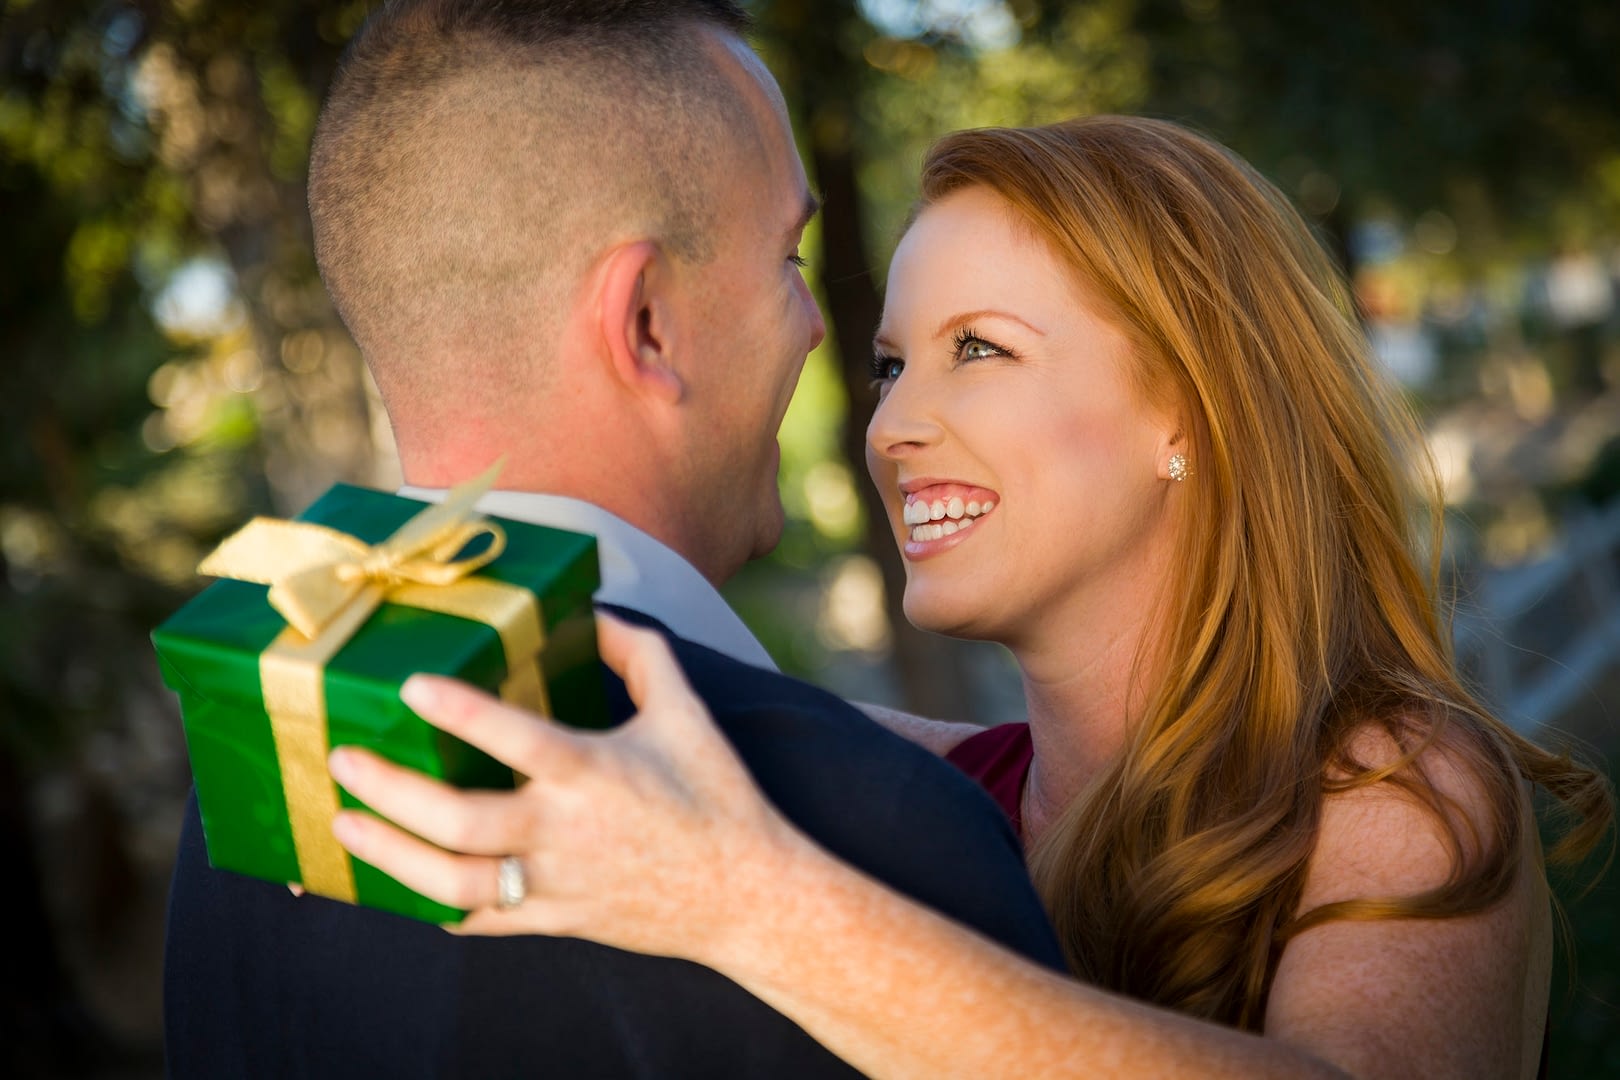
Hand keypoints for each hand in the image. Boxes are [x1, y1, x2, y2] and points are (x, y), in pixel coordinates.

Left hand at [327, 613, 801, 960]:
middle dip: (390, 790)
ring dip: (389, 854)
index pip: (512, 737)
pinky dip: (431, 908)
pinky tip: (395, 887)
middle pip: (457, 820)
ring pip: (452, 883)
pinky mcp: (556, 921)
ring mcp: (556, 884)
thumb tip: (594, 610)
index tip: (409, 686)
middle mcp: (566, 831)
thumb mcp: (687, 712)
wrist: (749, 895)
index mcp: (594, 772)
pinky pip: (479, 923)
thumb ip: (640, 652)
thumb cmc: (718, 795)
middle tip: (344, 758)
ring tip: (342, 823)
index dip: (457, 710)